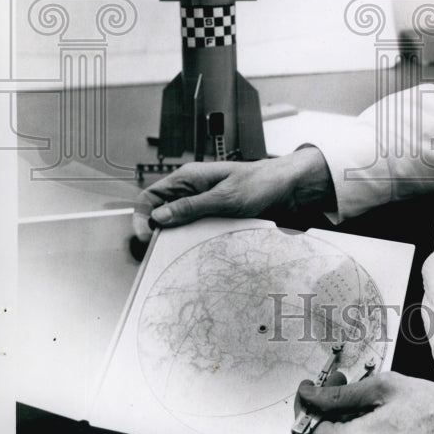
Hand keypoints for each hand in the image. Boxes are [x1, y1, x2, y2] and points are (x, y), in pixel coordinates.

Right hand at [132, 146, 333, 241]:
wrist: (291, 188)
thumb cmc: (261, 183)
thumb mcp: (224, 198)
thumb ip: (191, 207)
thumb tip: (159, 217)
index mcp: (189, 179)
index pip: (150, 197)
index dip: (142, 217)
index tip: (145, 238)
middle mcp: (193, 191)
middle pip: (161, 214)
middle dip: (158, 233)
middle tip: (161, 253)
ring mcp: (204, 204)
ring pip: (179, 226)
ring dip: (178, 240)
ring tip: (183, 254)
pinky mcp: (217, 216)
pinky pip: (197, 231)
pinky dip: (195, 241)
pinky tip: (201, 251)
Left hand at [297, 371, 433, 433]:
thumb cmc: (426, 410)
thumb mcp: (380, 387)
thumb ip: (339, 394)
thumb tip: (312, 395)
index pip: (308, 427)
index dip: (306, 403)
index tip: (311, 386)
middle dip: (322, 407)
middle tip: (338, 382)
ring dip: (334, 418)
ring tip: (353, 393)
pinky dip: (346, 432)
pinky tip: (361, 412)